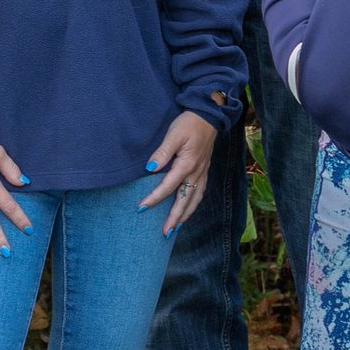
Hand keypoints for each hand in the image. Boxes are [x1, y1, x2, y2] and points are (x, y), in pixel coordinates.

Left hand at [138, 110, 217, 235]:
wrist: (209, 115)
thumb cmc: (189, 123)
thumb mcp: (173, 134)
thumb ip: (162, 152)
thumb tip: (150, 169)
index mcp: (187, 165)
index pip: (168, 187)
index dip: (154, 198)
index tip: (141, 208)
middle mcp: (196, 173)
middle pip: (184, 201)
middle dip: (174, 218)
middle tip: (164, 234)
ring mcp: (202, 173)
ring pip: (194, 200)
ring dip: (185, 215)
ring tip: (175, 227)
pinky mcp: (204, 170)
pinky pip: (199, 193)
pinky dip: (193, 204)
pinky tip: (188, 208)